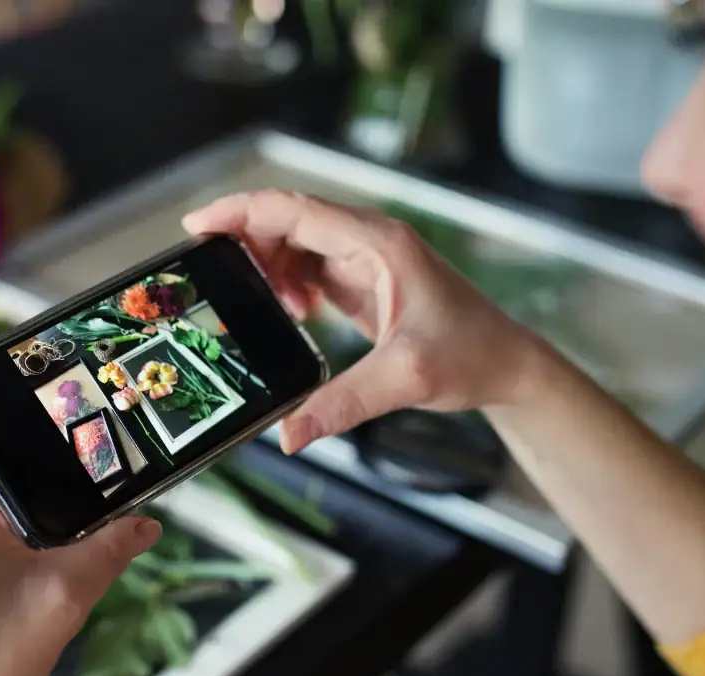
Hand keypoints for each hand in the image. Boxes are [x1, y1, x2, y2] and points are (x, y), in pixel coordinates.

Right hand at [183, 190, 546, 452]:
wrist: (508, 365)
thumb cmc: (472, 355)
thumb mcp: (405, 380)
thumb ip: (342, 405)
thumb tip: (288, 435)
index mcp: (379, 242)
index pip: (295, 210)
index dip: (241, 212)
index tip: (197, 226)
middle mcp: (370, 240)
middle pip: (287, 220)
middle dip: (246, 242)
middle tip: (211, 276)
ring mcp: (366, 258)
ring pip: (295, 242)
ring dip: (268, 267)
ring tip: (262, 306)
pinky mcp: (364, 280)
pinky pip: (309, 267)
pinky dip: (288, 285)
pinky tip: (292, 315)